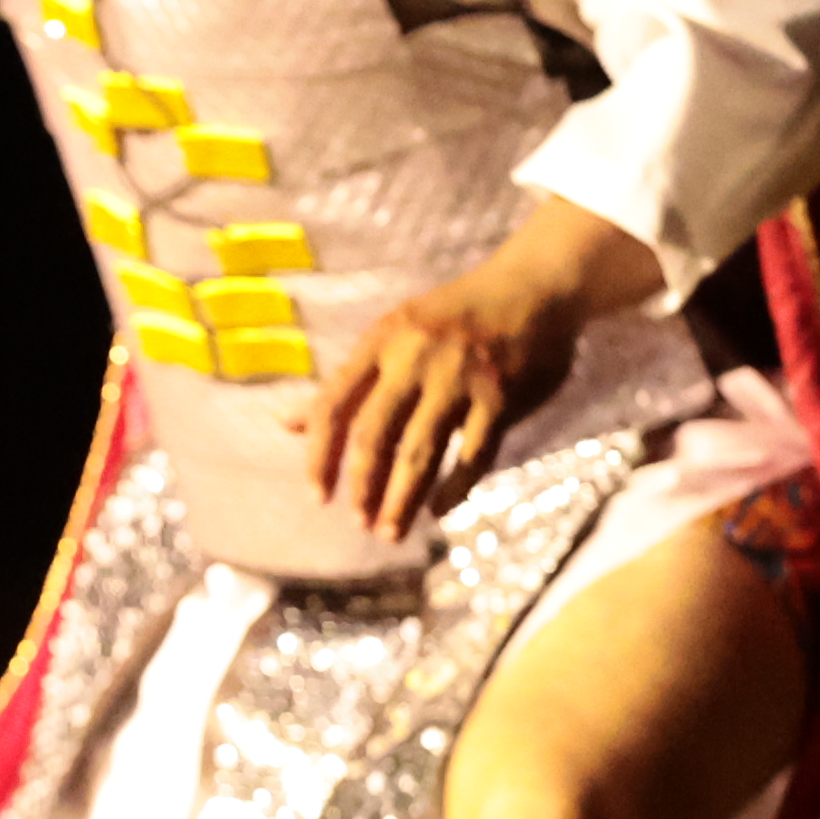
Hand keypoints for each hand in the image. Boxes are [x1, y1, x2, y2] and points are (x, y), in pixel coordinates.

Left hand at [296, 201, 670, 538]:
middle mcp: (416, 358)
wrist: (532, 287)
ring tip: (390, 531)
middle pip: (374, 436)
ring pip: (420, 453)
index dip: (319, 455)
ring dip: (402, 500)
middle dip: (362, 487)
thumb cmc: (453, 317)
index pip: (334, 404)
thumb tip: (287, 425)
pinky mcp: (501, 398)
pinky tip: (439, 510)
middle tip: (359, 522)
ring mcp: (460, 378)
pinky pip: (472, 457)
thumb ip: (347, 383)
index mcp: (382, 341)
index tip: (317, 496)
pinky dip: (454, 489)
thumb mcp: (393, 336)